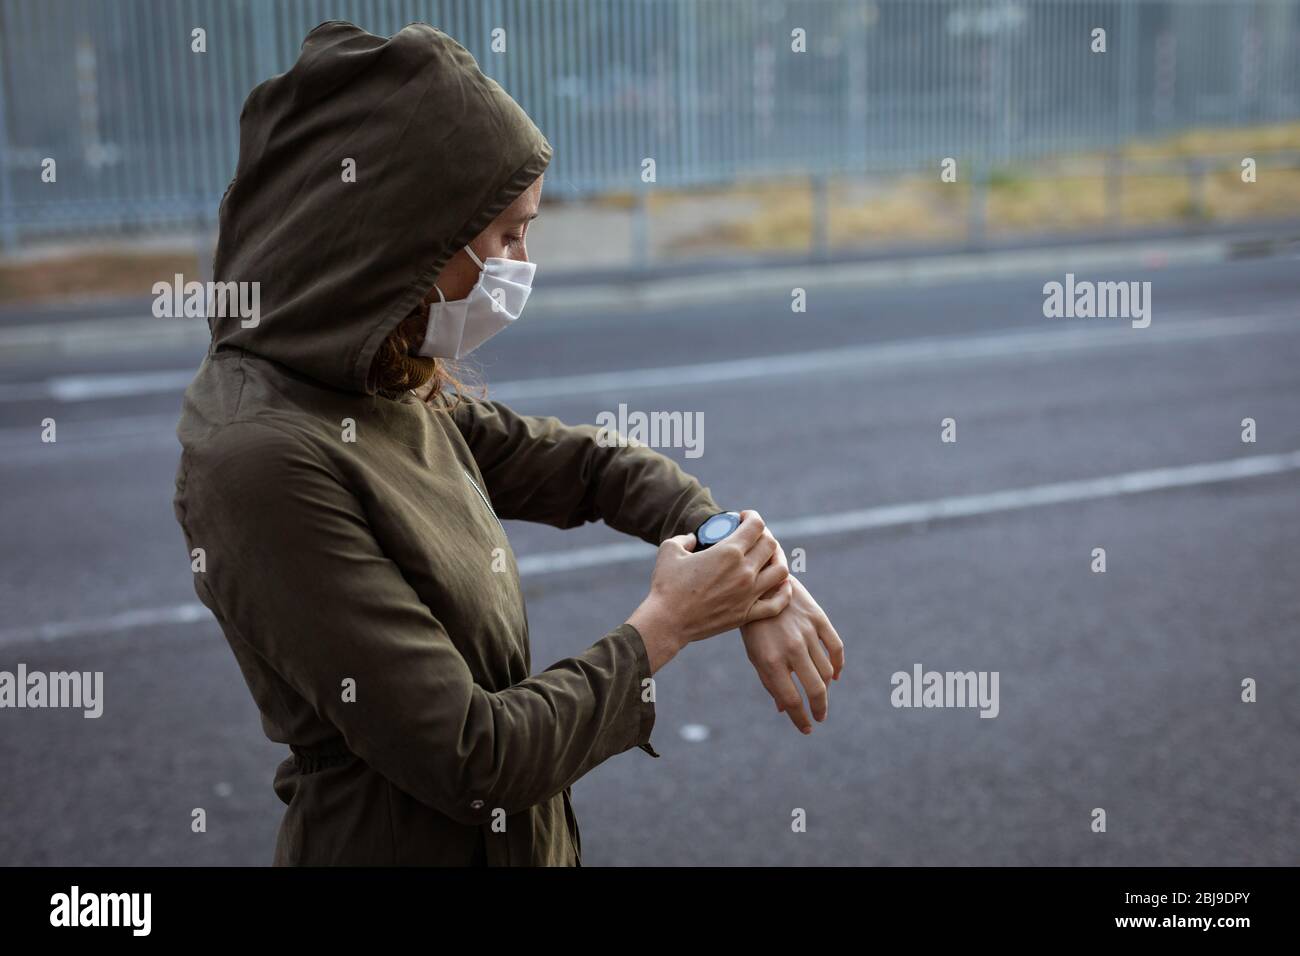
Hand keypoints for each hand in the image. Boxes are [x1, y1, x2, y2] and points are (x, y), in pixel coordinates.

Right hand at [628, 510, 790, 671]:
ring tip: (767, 558)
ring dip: (778, 560)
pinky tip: (780, 585)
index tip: (743, 518)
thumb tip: (693, 539)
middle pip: (771, 545)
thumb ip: (685, 538)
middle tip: (752, 537)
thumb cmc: (666, 585)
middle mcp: (744, 571)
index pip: (756, 525)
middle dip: (764, 535)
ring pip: (781, 571)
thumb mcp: (669, 550)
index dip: (752, 516)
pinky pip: (777, 603)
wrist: (667, 622)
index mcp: (728, 552)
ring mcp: (748, 594)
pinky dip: (784, 592)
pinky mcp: (747, 614)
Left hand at [740, 572, 843, 733]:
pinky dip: (838, 665)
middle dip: (819, 708)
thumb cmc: (754, 625)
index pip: (791, 700)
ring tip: (821, 694)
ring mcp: (806, 632)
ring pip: (827, 671)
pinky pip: (836, 648)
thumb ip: (770, 681)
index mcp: (770, 661)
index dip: (801, 719)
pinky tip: (835, 676)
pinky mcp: (818, 619)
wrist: (760, 584)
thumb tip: (784, 709)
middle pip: (815, 689)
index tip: (807, 729)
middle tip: (820, 716)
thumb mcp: (754, 654)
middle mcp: (790, 648)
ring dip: (826, 688)